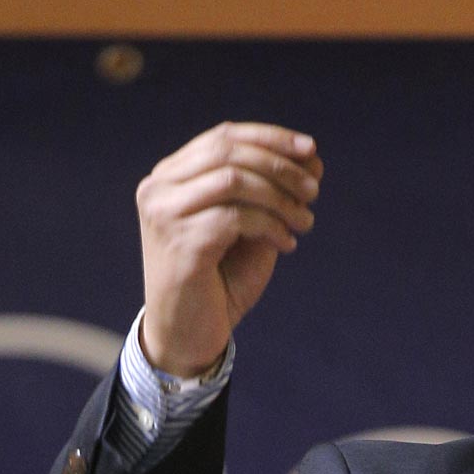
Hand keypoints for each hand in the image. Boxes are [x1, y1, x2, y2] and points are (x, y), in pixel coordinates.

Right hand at [135, 122, 322, 376]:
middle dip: (280, 165)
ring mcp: (165, 214)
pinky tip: (288, 244)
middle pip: (228, 152)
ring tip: (306, 221)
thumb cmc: (218, 284)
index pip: (223, 137)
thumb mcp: (248, 231)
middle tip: (314, 190)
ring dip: (280, 197)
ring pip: (233, 179)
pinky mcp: (181, 242)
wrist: (189, 336)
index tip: (312, 150)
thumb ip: (269, 195)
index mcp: (171, 177)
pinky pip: (236, 217)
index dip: (270, 138)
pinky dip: (270, 225)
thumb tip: (312, 159)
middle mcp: (159, 188)